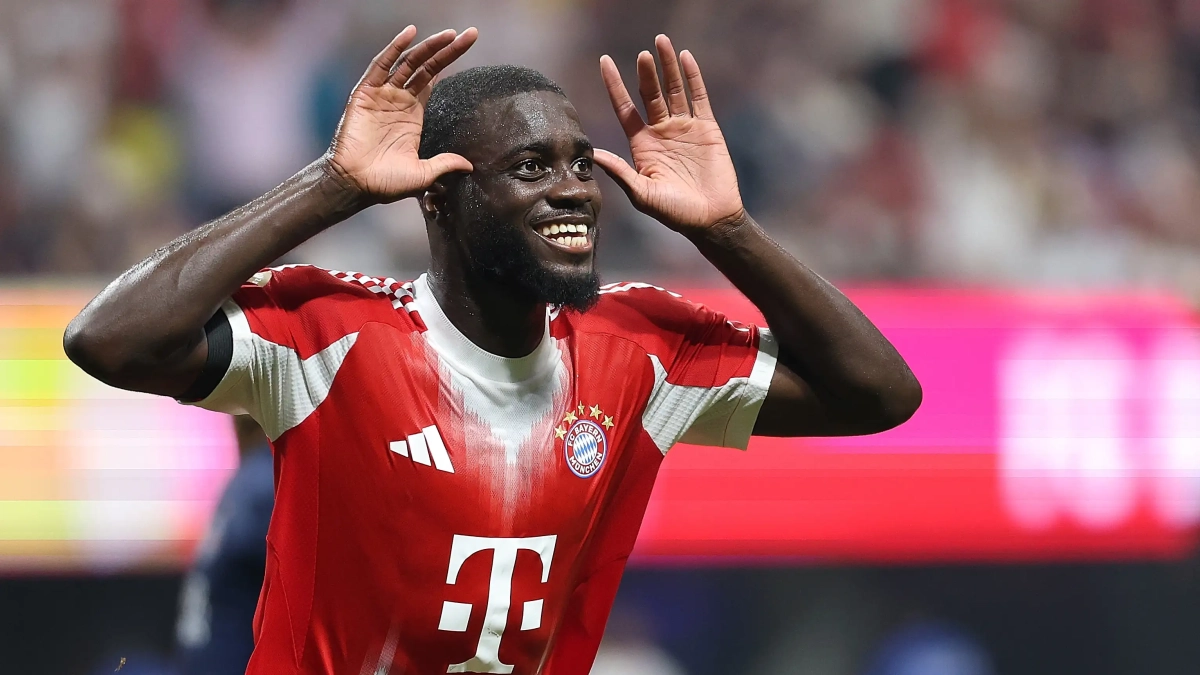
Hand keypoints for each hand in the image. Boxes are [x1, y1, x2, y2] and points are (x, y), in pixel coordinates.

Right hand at [324, 26, 476, 203]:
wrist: (356, 185)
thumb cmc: (386, 183)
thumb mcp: (423, 175)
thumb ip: (445, 164)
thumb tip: (469, 165)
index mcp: (413, 114)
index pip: (434, 79)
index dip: (450, 61)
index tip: (469, 46)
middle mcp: (400, 100)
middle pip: (426, 66)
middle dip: (447, 50)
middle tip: (470, 34)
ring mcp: (383, 94)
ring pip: (408, 63)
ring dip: (428, 47)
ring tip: (449, 34)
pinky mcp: (365, 93)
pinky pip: (381, 65)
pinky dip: (395, 48)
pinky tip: (410, 34)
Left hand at [595, 35, 744, 234]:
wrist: (711, 219)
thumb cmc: (675, 213)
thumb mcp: (643, 194)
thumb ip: (620, 173)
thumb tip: (592, 154)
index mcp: (642, 145)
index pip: (624, 108)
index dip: (614, 84)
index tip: (604, 61)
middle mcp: (660, 132)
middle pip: (650, 94)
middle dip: (645, 73)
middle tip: (642, 54)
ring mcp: (684, 127)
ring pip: (674, 90)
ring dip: (667, 67)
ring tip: (661, 42)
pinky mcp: (706, 128)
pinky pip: (699, 97)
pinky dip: (693, 77)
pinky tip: (685, 58)